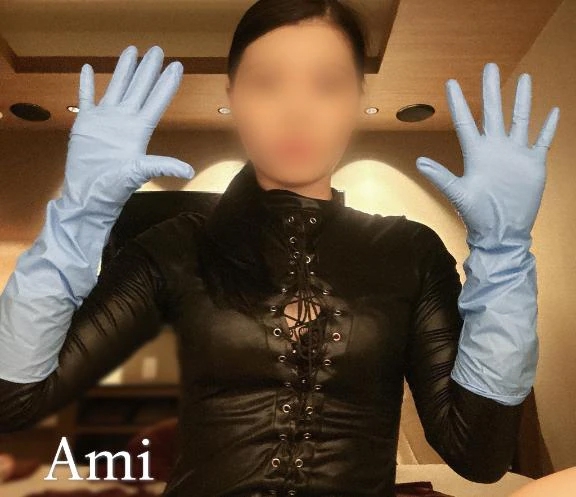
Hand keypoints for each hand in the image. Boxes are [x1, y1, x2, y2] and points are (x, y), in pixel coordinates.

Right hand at [60, 44, 193, 212]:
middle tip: (157, 50)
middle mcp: (124, 120)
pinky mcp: (86, 123)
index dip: (167, 83)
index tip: (177, 66)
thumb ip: (162, 166)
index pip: (157, 100)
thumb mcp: (139, 173)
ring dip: (123, 70)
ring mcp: (105, 120)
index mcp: (139, 129)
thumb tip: (189, 172)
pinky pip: (86, 98)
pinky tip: (88, 69)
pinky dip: (86, 84)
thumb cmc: (114, 186)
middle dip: (148, 69)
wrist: (87, 195)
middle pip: (139, 88)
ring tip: (131, 51)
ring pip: (116, 87)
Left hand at [415, 63, 558, 248]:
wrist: (502, 230)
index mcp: (476, 153)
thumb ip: (440, 177)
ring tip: (524, 78)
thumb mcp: (458, 194)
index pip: (465, 122)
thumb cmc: (477, 214)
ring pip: (520, 119)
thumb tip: (419, 162)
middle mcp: (495, 148)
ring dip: (521, 99)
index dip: (458, 102)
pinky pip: (542, 140)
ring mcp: (515, 154)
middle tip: (489, 66)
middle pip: (493, 112)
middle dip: (491, 89)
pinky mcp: (533, 163)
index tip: (451, 82)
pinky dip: (547, 126)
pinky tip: (552, 110)